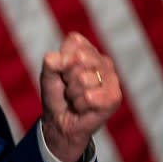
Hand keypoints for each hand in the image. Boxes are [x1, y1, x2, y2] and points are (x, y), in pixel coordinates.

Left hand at [40, 32, 121, 161]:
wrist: (60, 120)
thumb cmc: (56, 93)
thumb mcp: (47, 73)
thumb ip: (51, 61)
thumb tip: (66, 60)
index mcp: (87, 49)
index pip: (75, 42)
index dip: (63, 58)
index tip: (62, 70)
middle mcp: (103, 60)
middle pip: (80, 59)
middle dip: (68, 77)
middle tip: (69, 86)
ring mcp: (112, 78)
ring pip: (84, 79)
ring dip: (73, 93)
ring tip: (76, 97)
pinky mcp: (115, 97)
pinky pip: (90, 97)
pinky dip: (80, 105)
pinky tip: (83, 107)